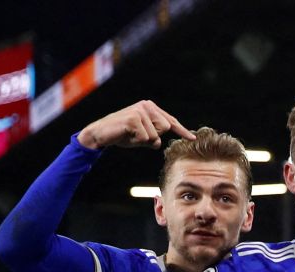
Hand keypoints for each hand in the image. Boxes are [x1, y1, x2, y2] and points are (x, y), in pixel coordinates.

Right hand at [76, 100, 194, 149]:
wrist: (101, 134)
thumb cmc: (122, 135)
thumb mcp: (141, 137)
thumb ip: (153, 137)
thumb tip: (159, 143)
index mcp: (150, 108)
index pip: (170, 121)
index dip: (182, 131)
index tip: (193, 138)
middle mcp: (147, 106)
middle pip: (165, 129)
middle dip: (153, 137)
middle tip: (136, 136)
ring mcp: (140, 111)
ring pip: (155, 135)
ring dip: (144, 141)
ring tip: (130, 135)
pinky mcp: (134, 118)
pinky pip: (145, 138)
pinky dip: (137, 141)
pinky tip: (126, 135)